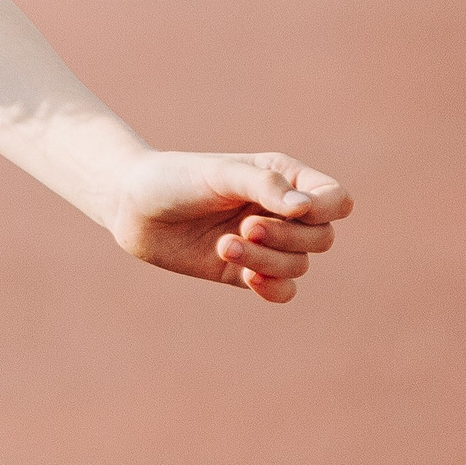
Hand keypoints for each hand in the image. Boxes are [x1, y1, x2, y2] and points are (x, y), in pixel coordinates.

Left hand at [108, 151, 353, 303]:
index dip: (327, 209)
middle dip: (287, 238)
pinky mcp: (245, 271)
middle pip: (321, 238)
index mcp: (283, 179)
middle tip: (245, 227)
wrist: (130, 205)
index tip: (296, 210)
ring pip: (298, 266)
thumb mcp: (219, 174)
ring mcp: (264, 244)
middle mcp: (280, 212)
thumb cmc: (175, 178)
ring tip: (224, 245)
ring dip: (266, 261)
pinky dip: (273, 289)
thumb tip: (306, 208)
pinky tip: (248, 280)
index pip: (335, 200)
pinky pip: (282, 290)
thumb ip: (263, 187)